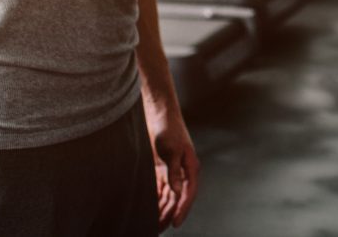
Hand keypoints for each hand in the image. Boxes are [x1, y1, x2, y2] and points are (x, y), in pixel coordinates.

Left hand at [145, 105, 200, 230]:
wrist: (158, 112)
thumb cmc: (169, 128)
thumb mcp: (171, 149)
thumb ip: (174, 171)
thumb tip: (176, 191)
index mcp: (190, 167)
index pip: (187, 193)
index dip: (182, 209)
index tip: (175, 223)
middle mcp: (182, 172)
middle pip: (176, 198)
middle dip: (168, 214)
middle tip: (158, 229)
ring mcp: (171, 171)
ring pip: (167, 196)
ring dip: (160, 209)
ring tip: (151, 225)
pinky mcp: (160, 169)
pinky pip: (158, 189)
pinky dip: (154, 200)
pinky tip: (146, 209)